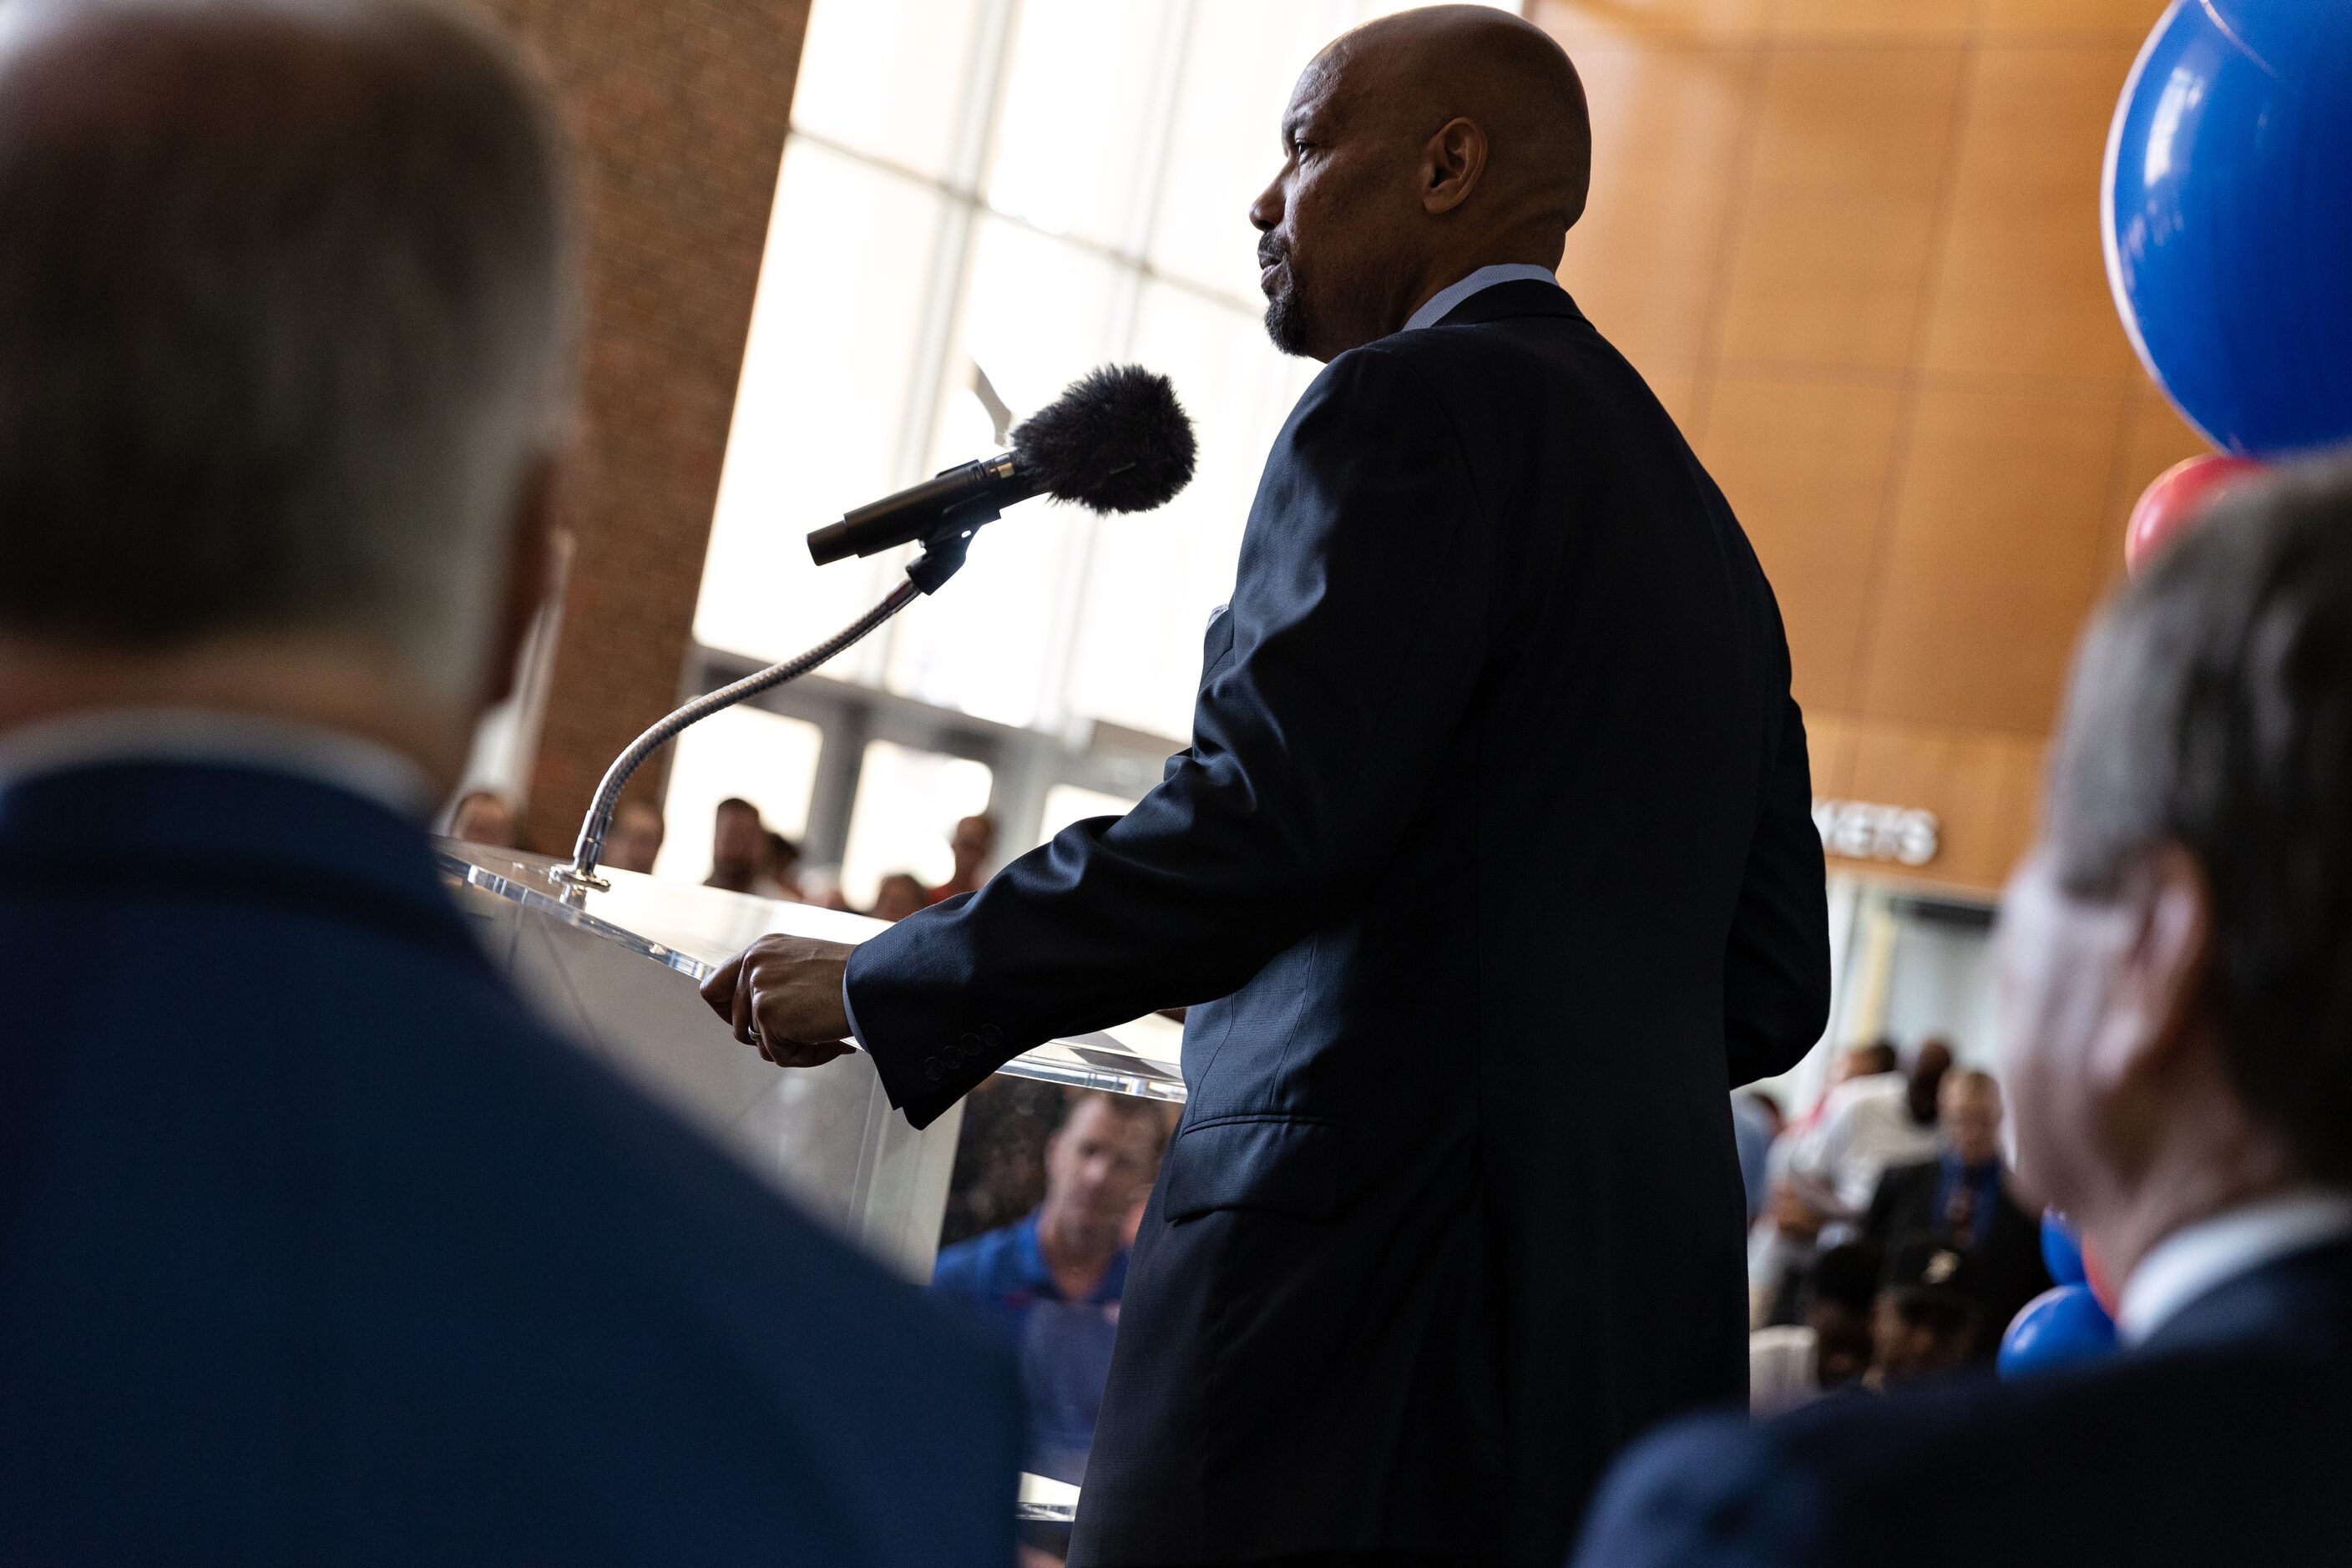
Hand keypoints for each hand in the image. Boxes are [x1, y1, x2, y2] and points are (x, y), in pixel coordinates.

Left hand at [699, 933, 855, 1068]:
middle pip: (735, 1023)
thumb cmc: (854, 978)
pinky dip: (805, 1057)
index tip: (754, 1025)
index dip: (727, 1013)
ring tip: (824, 1036)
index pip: (714, 986)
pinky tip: (831, 1042)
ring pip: (758, 1042)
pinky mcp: (766, 1012)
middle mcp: (753, 964)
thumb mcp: (806, 967)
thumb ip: (777, 983)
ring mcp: (757, 988)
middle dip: (765, 1038)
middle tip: (797, 1038)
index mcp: (762, 950)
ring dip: (790, 1047)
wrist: (875, 980)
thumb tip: (759, 1021)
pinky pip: (777, 1055)